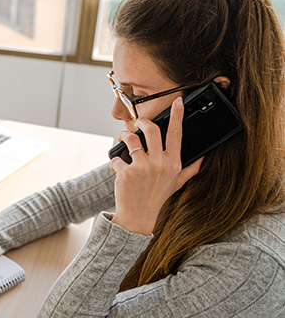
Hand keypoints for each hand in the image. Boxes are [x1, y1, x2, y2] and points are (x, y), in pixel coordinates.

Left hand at [109, 97, 202, 235]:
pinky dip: (114, 161)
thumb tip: (202, 158)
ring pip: (131, 139)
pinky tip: (116, 168)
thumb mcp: (177, 183)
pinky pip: (117, 158)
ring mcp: (142, 168)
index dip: (177, 115)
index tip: (177, 101)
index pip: (177, 134)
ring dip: (124, 136)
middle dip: (142, 121)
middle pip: (152, 129)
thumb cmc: (157, 197)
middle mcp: (160, 164)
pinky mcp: (126, 173)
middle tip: (137, 122)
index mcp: (173, 163)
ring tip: (123, 139)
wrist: (138, 216)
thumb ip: (190, 170)